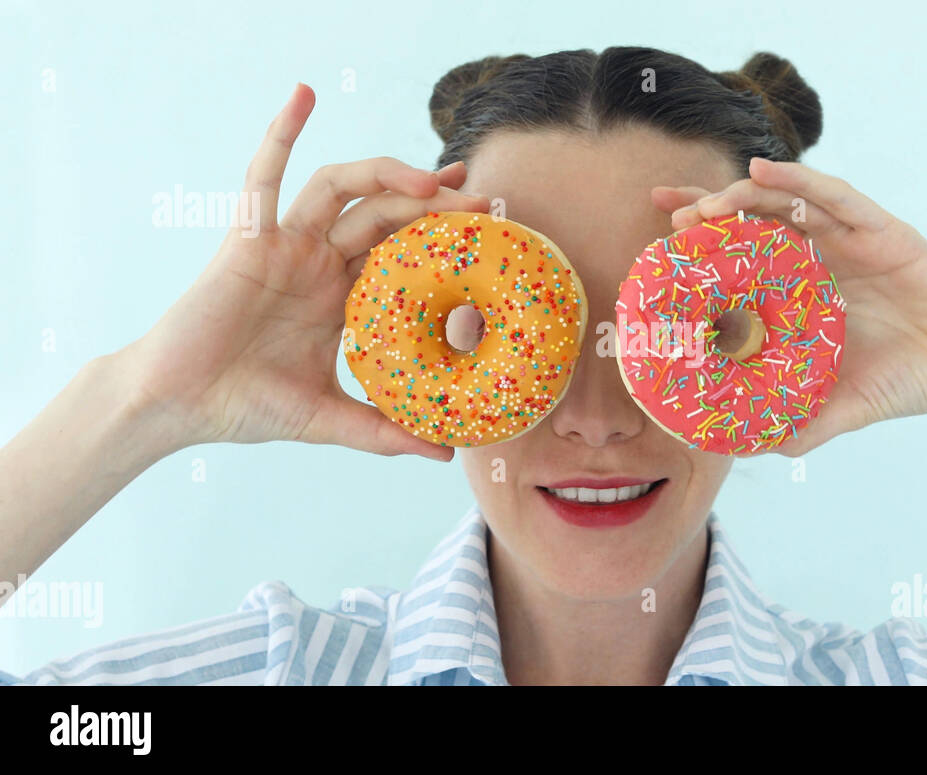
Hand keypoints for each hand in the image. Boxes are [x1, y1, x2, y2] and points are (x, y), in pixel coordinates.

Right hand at [119, 83, 488, 460]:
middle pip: (385, 213)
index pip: (403, 250)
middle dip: (433, 203)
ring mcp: (286, 245)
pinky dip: (280, 134)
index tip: (487, 223)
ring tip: (430, 180)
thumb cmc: (247, 406)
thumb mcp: (330, 418)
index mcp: (343, 294)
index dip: (442, 233)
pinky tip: (302, 97)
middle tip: (480, 200)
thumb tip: (444, 453)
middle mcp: (320, 262)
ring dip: (385, 174)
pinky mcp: (248, 239)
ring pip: (341, 189)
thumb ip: (383, 432)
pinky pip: (263, 178)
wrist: (180, 405)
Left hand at [651, 157, 926, 455]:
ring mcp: (851, 238)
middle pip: (756, 220)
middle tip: (669, 214)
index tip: (658, 238)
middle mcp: (824, 256)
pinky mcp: (882, 230)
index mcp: (808, 289)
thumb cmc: (908, 380)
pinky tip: (762, 172)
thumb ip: (796, 424)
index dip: (703, 244)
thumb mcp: (839, 409)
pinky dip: (798, 181)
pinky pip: (834, 196)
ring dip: (742, 197)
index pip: (745, 257)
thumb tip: (747, 449)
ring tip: (704, 204)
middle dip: (711, 212)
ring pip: (787, 202)